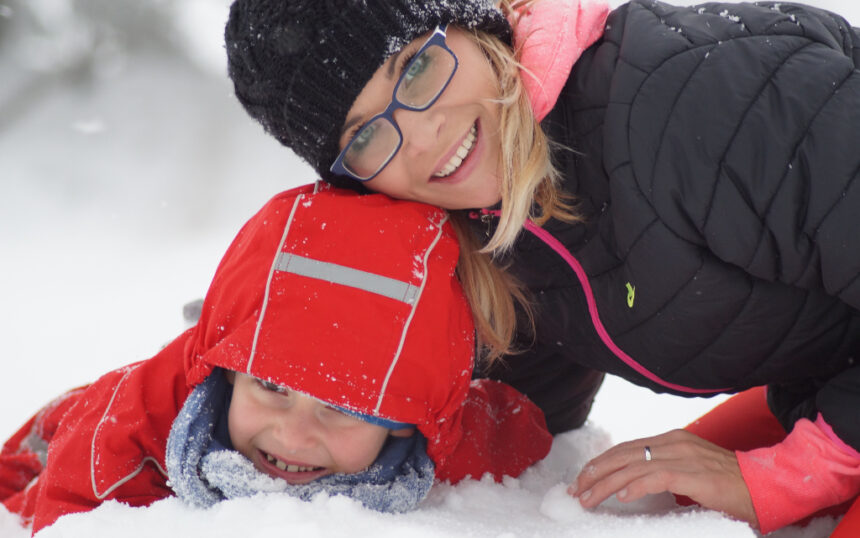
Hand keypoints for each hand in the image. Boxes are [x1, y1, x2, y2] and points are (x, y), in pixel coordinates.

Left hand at [569, 429, 758, 527]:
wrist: (766, 485)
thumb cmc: (730, 484)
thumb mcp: (691, 471)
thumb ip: (665, 471)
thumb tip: (635, 484)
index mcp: (672, 440)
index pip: (626, 448)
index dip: (601, 462)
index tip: (582, 478)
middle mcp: (674, 443)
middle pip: (623, 454)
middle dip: (595, 472)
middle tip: (575, 490)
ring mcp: (684, 457)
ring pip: (633, 467)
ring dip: (606, 484)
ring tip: (588, 498)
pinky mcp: (694, 474)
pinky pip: (657, 477)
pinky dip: (636, 486)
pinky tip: (621, 497)